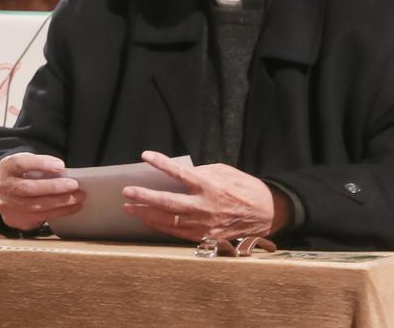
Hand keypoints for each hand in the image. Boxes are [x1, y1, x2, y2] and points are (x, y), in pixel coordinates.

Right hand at [0, 152, 84, 230]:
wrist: (6, 192)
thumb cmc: (22, 174)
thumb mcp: (27, 163)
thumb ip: (40, 166)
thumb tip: (65, 174)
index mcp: (6, 167)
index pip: (21, 164)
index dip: (41, 164)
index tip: (61, 166)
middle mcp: (2, 186)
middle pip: (28, 189)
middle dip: (54, 188)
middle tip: (74, 185)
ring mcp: (6, 205)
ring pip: (35, 206)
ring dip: (60, 203)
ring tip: (77, 198)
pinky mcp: (13, 219)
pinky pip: (38, 218)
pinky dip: (58, 213)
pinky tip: (71, 208)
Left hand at [121, 150, 290, 241]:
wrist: (267, 213)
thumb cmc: (244, 187)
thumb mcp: (224, 171)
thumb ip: (200, 172)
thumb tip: (179, 173)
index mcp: (211, 186)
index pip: (180, 174)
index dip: (162, 164)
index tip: (146, 156)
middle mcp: (205, 207)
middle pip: (168, 203)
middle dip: (144, 197)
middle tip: (127, 192)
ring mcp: (205, 225)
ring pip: (169, 221)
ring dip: (147, 215)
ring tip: (130, 209)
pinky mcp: (206, 237)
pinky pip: (178, 233)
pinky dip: (161, 226)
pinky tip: (148, 221)